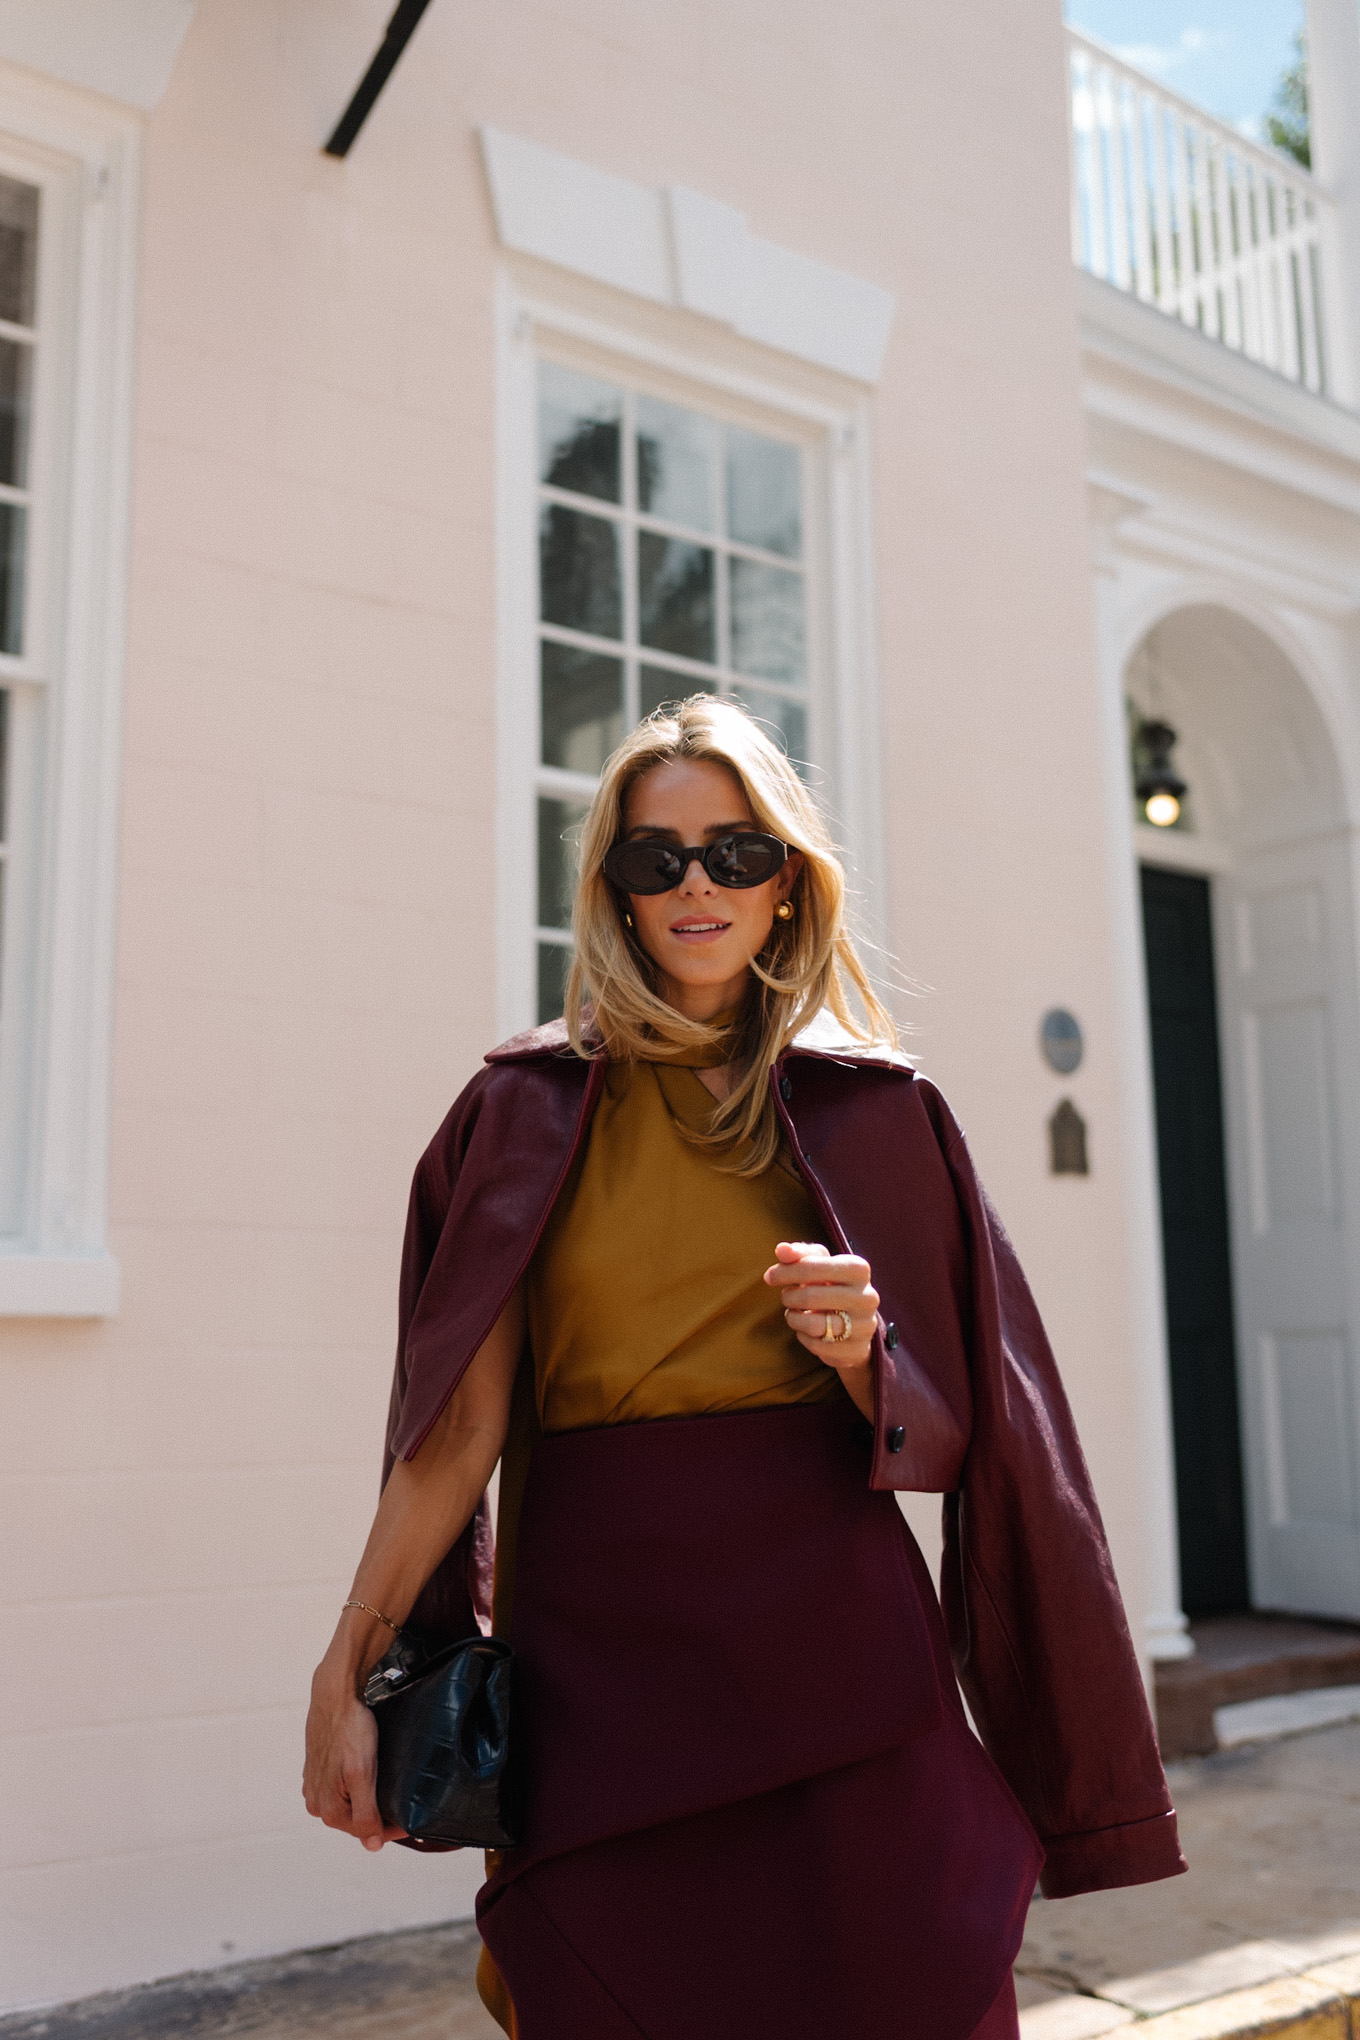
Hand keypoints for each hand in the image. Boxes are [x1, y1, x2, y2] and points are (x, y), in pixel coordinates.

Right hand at [303, 1670, 406, 1851]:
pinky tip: (368, 1775)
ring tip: (389, 1789)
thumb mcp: (361, 1774)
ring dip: (368, 1802)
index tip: (413, 1820)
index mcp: (327, 1809)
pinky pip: (340, 1788)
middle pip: (356, 1820)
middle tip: (405, 1804)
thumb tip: (372, 1846)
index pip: (367, 1832)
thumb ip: (365, 1814)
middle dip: (379, 1815)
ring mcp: (315, 1785)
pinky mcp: (317, 1769)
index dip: (393, 1828)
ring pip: (348, 1804)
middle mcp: (317, 1802)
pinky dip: (356, 1788)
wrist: (336, 1693)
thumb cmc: (350, 1729)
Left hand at [764, 1241, 878, 1420]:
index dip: (786, 1271)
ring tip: (794, 1314)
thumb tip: (781, 1250)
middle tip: (786, 1297)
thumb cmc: (832, 1285)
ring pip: (814, 1325)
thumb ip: (799, 1254)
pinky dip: (805, 1338)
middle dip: (789, 1297)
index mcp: (858, 1269)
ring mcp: (865, 1326)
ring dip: (794, 1319)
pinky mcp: (857, 1350)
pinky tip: (807, 1331)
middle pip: (811, 1297)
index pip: (813, 1266)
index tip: (770, 1277)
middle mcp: (867, 1297)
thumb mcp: (819, 1264)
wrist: (857, 1321)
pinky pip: (818, 1346)